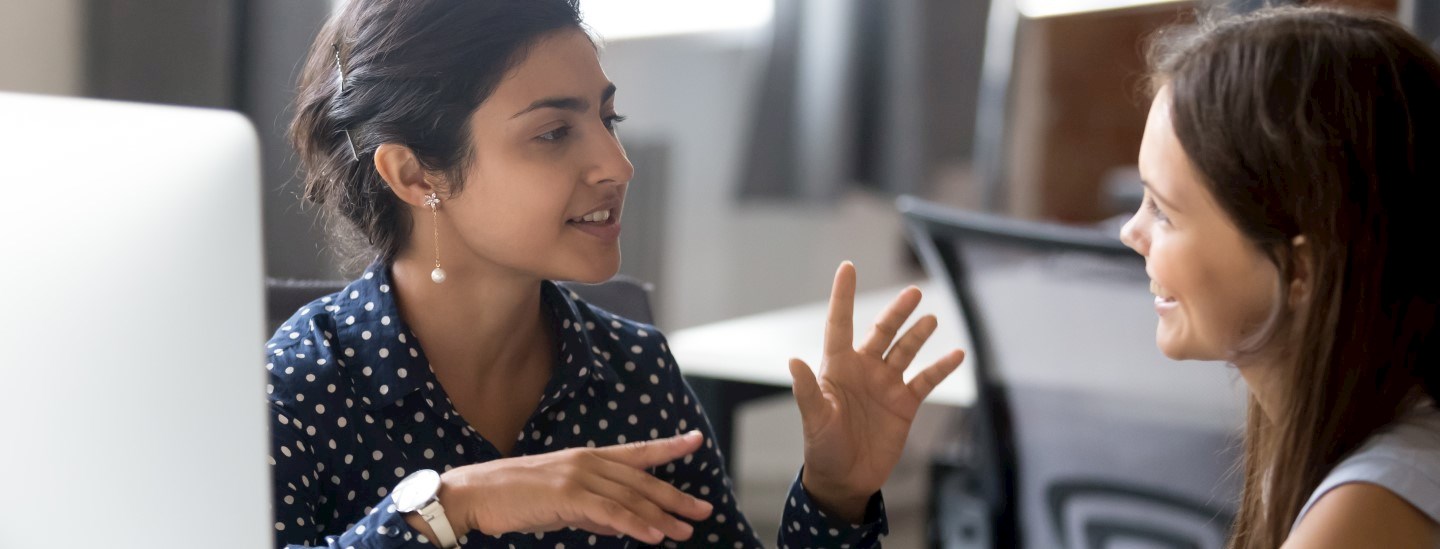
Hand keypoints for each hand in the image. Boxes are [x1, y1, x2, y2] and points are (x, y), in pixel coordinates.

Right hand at [431, 431, 713, 544]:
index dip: (668, 447)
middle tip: (704, 510)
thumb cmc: (515, 498)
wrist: (475, 494)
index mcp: (587, 457)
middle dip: (676, 497)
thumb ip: (593, 508)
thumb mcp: (562, 501)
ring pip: (630, 497)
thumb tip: (620, 521)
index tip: (696, 441)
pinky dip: (634, 524)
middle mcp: (588, 461)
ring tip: (685, 531)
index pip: (637, 452)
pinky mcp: (567, 495)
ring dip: (661, 516)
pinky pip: (609, 512)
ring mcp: (578, 475)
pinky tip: (653, 535)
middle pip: (642, 480)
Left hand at [788, 262, 965, 521]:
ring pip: (906, 350)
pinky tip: (957, 354)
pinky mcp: (904, 404)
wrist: (845, 479)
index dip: (843, 295)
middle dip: (897, 311)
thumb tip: (794, 361)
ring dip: (918, 334)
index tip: (848, 266)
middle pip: (882, 332)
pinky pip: (926, 380)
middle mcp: (863, 370)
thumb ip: (807, 391)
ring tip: (931, 318)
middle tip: (913, 292)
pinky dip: (942, 367)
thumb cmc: (822, 448)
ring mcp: (886, 385)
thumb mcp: (814, 419)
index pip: (840, 323)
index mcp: (837, 367)